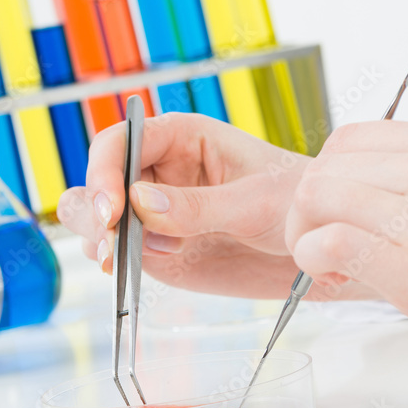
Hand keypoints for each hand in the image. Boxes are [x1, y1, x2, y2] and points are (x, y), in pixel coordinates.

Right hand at [58, 113, 309, 297]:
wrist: (314, 248)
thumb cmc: (295, 204)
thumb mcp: (253, 203)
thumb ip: (196, 206)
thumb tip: (140, 202)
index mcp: (182, 138)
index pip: (121, 143)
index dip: (105, 173)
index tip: (112, 211)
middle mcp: (161, 171)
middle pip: (100, 181)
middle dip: (93, 211)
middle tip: (110, 247)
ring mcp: (155, 212)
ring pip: (99, 218)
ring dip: (96, 238)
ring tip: (118, 260)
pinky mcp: (158, 248)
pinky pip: (118, 251)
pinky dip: (113, 262)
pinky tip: (133, 269)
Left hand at [284, 122, 407, 387]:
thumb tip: (375, 204)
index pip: (353, 138)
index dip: (334, 180)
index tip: (346, 217)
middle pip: (327, 162)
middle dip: (312, 208)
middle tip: (331, 249)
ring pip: (316, 195)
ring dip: (309, 235)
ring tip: (340, 269)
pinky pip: (326, 241)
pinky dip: (315, 262)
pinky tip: (343, 283)